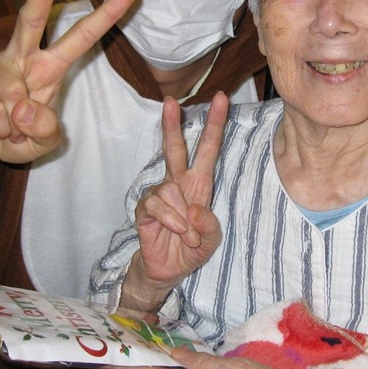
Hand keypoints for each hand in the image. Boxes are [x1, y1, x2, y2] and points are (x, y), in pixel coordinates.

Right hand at [0, 0, 136, 181]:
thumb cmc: (16, 134)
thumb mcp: (44, 141)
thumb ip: (46, 130)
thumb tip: (23, 108)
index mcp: (49, 65)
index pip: (81, 36)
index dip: (106, 16)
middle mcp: (20, 56)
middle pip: (31, 18)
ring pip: (13, 89)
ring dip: (16, 122)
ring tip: (10, 129)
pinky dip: (1, 130)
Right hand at [120, 94, 228, 312]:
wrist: (169, 270)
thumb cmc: (191, 248)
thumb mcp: (211, 239)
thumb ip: (209, 225)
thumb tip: (193, 209)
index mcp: (200, 183)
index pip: (208, 149)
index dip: (215, 124)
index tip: (222, 99)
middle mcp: (179, 183)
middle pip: (175, 148)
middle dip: (172, 124)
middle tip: (170, 101)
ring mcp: (160, 194)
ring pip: (170, 190)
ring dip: (182, 216)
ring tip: (187, 235)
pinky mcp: (145, 208)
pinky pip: (157, 205)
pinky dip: (171, 220)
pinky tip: (176, 232)